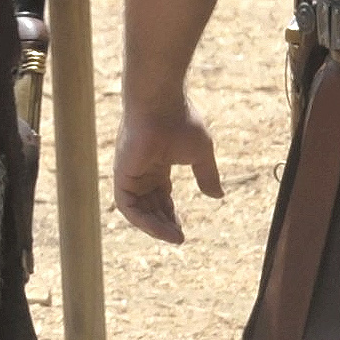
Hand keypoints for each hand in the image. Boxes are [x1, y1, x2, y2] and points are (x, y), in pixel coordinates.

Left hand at [112, 100, 222, 244]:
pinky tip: (162, 229)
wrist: (161, 102)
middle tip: (179, 238)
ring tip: (175, 238)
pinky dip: (144, 221)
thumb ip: (207, 175)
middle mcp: (141, 169)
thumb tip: (218, 196)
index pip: (160, 195)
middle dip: (164, 223)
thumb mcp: (201, 153)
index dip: (170, 213)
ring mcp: (130, 172)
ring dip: (156, 227)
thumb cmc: (181, 120)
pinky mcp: (122, 174)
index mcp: (157, 162)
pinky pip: (128, 207)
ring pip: (138, 210)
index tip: (183, 229)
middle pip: (149, 205)